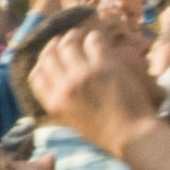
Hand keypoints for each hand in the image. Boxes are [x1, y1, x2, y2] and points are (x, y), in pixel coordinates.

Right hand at [27, 26, 158, 151]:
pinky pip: (93, 41)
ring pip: (68, 44)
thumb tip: (57, 81)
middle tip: (63, 40)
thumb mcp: (71, 121)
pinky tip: (98, 39)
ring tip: (79, 34)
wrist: (133, 135)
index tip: (49, 57)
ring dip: (73, 36)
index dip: (41, 62)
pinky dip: (93, 37)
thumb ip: (61, 101)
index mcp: (55, 104)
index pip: (36, 75)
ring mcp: (84, 75)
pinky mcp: (105, 66)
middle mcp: (65, 87)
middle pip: (49, 57)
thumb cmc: (105, 133)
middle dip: (54, 45)